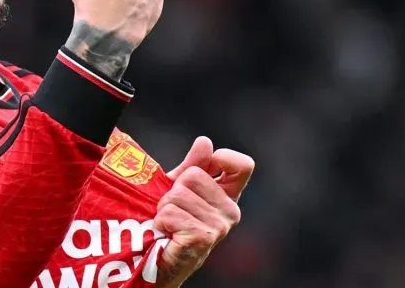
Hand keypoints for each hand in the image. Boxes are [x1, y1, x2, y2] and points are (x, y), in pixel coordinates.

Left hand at [153, 137, 254, 287]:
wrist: (161, 261)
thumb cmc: (172, 223)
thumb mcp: (181, 189)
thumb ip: (193, 166)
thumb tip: (205, 142)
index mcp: (228, 196)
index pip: (243, 165)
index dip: (221, 158)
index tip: (204, 166)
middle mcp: (230, 211)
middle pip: (194, 175)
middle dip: (174, 189)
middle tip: (174, 209)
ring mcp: (220, 226)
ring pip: (178, 194)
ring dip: (164, 207)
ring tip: (169, 223)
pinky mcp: (203, 237)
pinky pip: (170, 212)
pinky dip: (161, 221)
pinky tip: (168, 234)